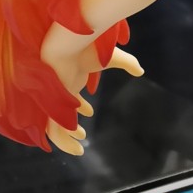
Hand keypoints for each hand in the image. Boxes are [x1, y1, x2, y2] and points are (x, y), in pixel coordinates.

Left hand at [39, 23, 142, 155]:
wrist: (68, 43)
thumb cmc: (89, 47)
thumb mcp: (112, 58)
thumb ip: (127, 63)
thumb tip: (140, 71)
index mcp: (70, 78)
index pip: (71, 95)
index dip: (80, 105)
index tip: (89, 112)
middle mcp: (60, 91)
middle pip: (62, 112)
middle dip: (71, 125)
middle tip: (82, 134)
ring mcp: (54, 99)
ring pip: (56, 125)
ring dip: (67, 139)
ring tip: (78, 149)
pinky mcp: (52, 106)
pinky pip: (54, 130)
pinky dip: (63, 142)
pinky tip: (76, 149)